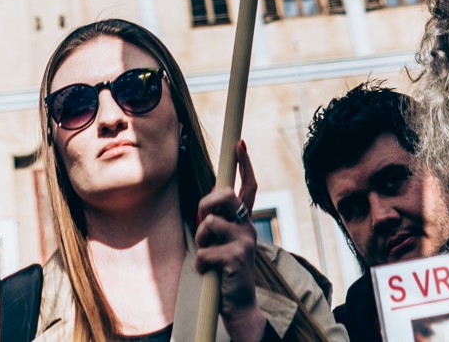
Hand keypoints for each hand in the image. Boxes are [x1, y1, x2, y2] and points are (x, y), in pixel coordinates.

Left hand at [195, 141, 266, 341]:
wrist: (239, 305)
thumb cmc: (225, 271)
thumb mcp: (223, 241)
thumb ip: (219, 221)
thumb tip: (209, 202)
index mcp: (244, 221)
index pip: (248, 187)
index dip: (244, 164)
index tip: (239, 143)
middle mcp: (248, 227)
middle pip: (225, 195)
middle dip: (206, 204)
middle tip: (203, 223)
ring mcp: (245, 242)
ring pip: (209, 223)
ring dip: (201, 241)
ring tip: (208, 257)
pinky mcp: (236, 258)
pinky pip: (204, 252)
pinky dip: (200, 265)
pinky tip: (210, 273)